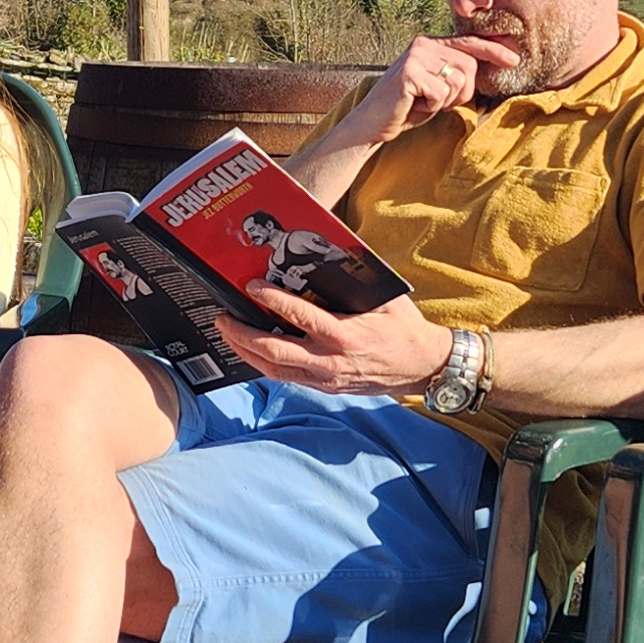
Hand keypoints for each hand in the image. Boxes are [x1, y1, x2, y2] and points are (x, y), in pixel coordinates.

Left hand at [214, 285, 452, 397]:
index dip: (271, 300)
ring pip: (273, 369)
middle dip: (242, 334)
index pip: (298, 316)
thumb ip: (354, 282)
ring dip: (245, 352)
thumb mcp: (384, 299)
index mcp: (344, 334)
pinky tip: (250, 351)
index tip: (251, 286)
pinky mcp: (324, 387)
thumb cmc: (403, 328)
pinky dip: (262, 364)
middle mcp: (329, 361)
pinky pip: (285, 378)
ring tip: (227, 334)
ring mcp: (324, 378)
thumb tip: (327, 254)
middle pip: (273, 351)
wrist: (421, 367)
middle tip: (222, 317)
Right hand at [333, 35, 502, 147]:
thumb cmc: (406, 107)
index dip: (493, 51)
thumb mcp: (436, 87)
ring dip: (445, 101)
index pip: (469, 43)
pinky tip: (414, 105)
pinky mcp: (410, 73)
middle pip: (469, 67)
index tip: (514, 60)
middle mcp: (424, 44)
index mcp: (430, 44)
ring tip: (423, 103)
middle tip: (436, 102)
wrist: (372, 122)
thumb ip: (456, 74)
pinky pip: (441, 94)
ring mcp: (416, 57)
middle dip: (461, 93)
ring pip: (458, 82)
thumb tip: (487, 69)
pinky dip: (432, 107)